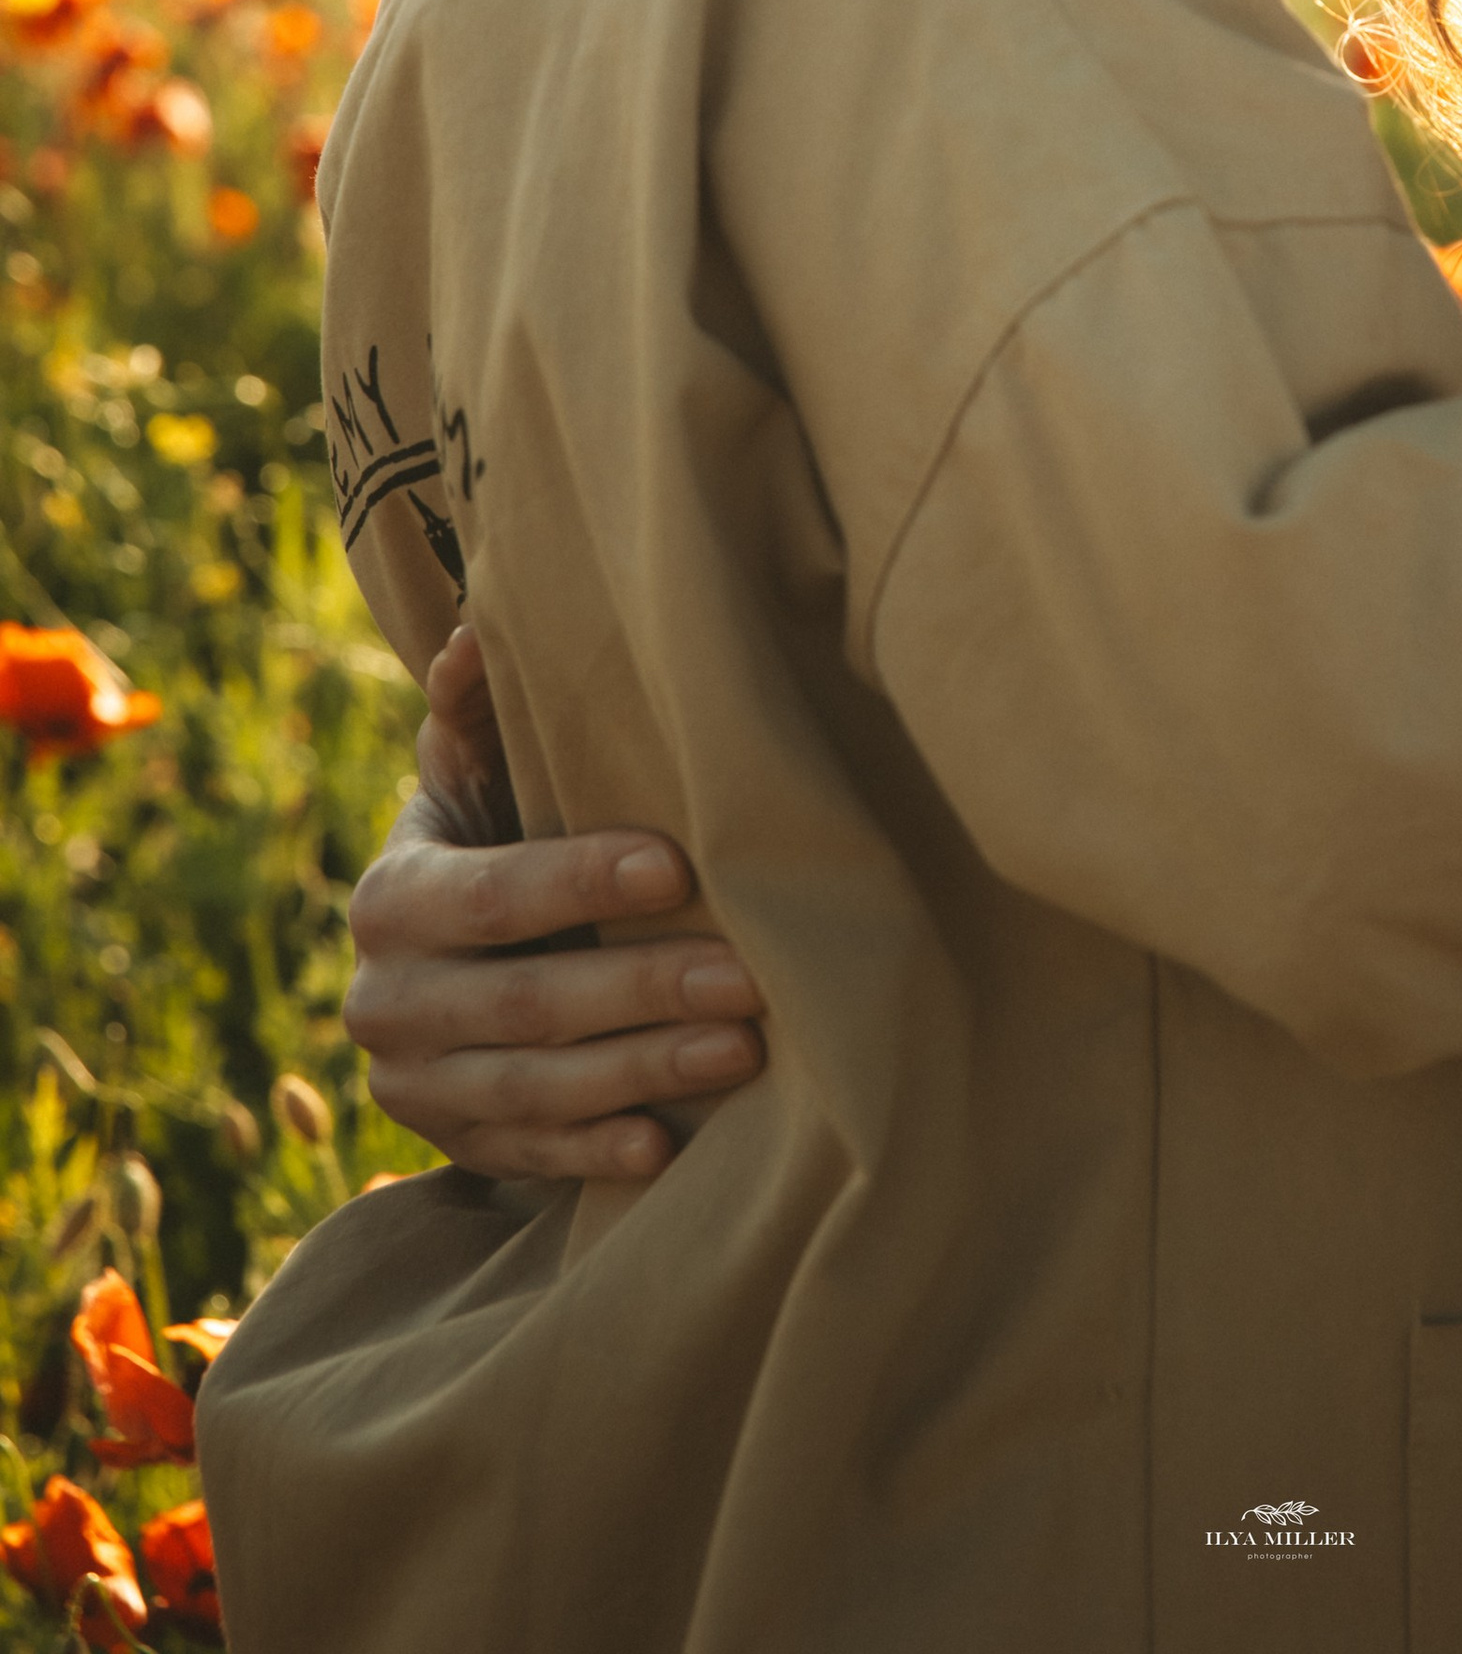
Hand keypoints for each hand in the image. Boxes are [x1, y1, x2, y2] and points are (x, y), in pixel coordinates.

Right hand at [345, 622, 766, 1182]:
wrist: (438, 958)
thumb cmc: (488, 836)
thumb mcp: (471, 772)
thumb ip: (475, 710)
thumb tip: (480, 630)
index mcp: (392, 898)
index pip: (490, 896)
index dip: (580, 882)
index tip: (678, 866)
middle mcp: (385, 1001)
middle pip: (523, 1003)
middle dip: (641, 988)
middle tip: (750, 977)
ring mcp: (412, 1087)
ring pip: (533, 1088)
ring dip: (642, 1069)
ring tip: (742, 1049)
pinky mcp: (452, 1145)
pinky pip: (526, 1156)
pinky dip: (595, 1151)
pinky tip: (667, 1141)